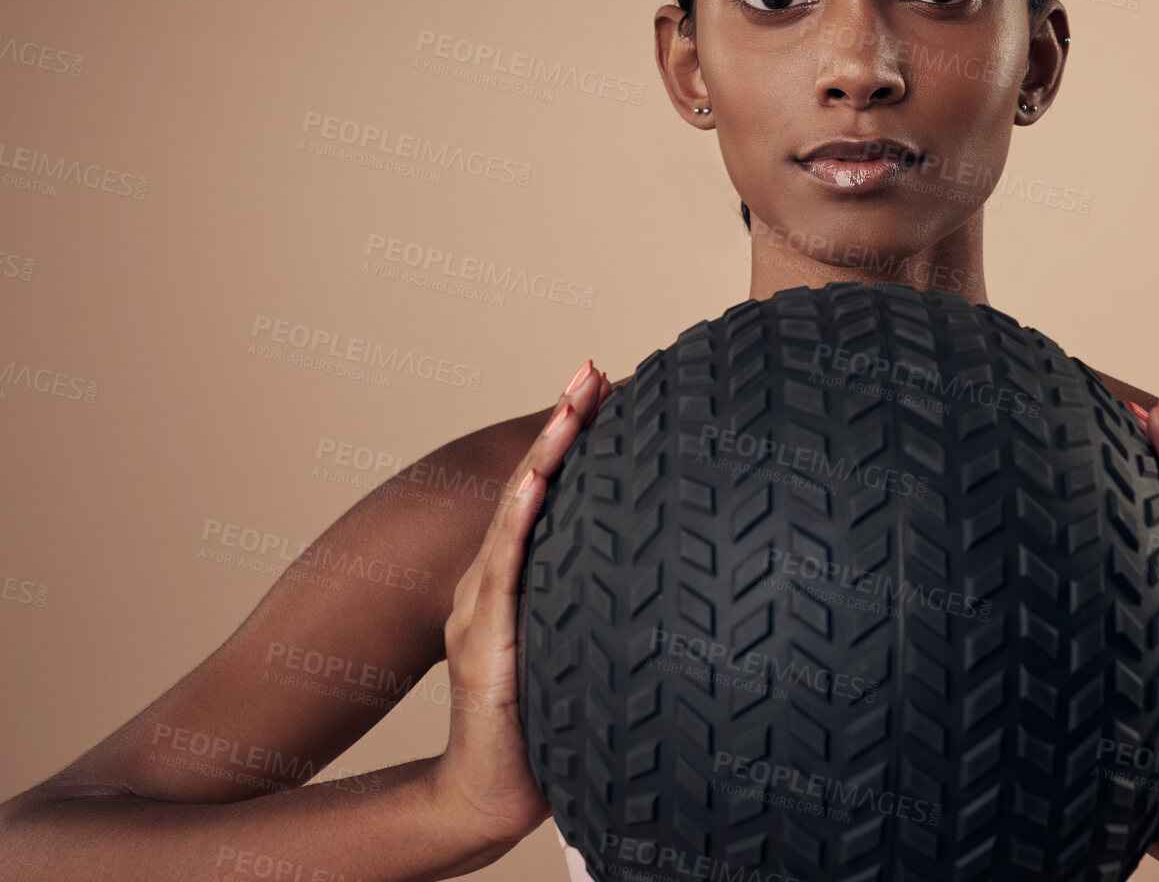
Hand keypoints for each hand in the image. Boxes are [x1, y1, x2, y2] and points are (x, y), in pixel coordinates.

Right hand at [429, 357, 610, 869]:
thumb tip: (675, 567)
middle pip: (532, 486)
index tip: (606, 385)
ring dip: (546, 454)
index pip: (549, 493)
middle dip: (563, 423)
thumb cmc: (546, 721)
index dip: (574, 437)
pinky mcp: (481, 646)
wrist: (494, 792)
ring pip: (517, 515)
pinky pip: (503, 575)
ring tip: (573, 402)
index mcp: (518, 580)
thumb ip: (604, 602)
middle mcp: (493, 582)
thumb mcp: (580, 644)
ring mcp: (482, 610)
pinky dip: (517, 524)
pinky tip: (533, 485)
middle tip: (592, 367)